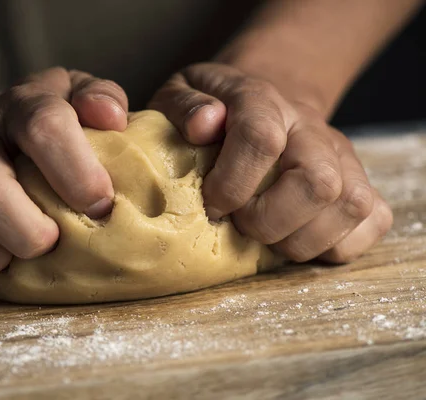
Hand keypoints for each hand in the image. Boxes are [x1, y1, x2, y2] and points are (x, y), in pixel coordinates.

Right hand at [0, 67, 127, 292]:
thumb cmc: (30, 126)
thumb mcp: (70, 95)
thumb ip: (100, 97)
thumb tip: (114, 120)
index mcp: (18, 105)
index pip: (43, 127)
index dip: (77, 173)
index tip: (99, 207)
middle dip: (26, 232)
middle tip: (50, 244)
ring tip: (13, 259)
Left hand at [150, 63, 392, 262]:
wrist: (269, 99)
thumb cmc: (218, 107)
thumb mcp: (183, 92)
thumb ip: (185, 106)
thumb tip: (203, 125)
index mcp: (263, 101)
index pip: (261, 140)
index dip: (232, 185)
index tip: (212, 205)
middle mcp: (311, 129)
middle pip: (317, 183)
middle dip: (269, 222)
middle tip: (241, 223)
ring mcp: (343, 156)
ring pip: (350, 206)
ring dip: (301, 240)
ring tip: (268, 233)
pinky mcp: (362, 182)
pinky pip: (374, 222)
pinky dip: (336, 245)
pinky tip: (299, 236)